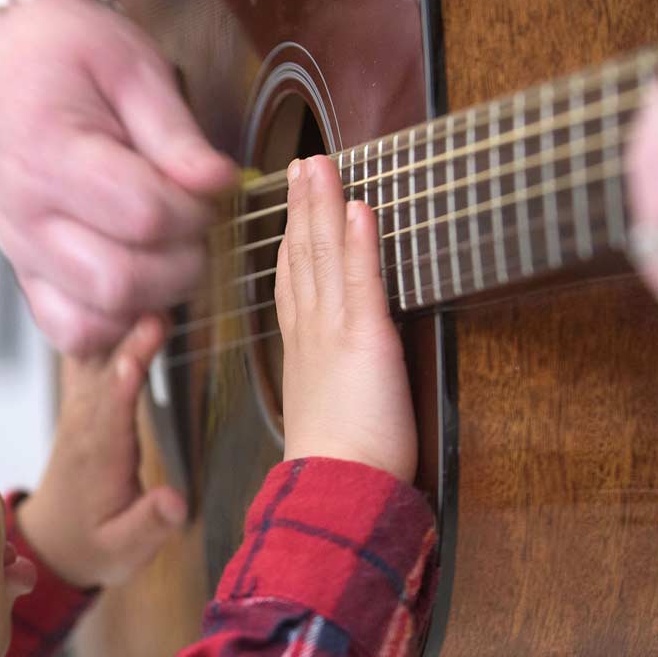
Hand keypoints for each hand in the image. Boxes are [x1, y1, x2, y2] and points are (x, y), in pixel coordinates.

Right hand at [0, 0, 236, 355]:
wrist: (10, 61)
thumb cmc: (69, 58)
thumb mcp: (133, 67)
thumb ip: (177, 134)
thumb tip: (218, 185)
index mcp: (48, 156)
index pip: (144, 217)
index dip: (196, 213)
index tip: (209, 191)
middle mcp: (25, 217)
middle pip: (120, 282)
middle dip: (182, 264)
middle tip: (196, 226)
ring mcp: (21, 254)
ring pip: (95, 323)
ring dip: (151, 301)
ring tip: (168, 255)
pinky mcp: (27, 276)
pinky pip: (71, 334)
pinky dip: (115, 326)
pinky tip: (141, 290)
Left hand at [16, 315, 186, 587]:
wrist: (53, 538)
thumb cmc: (95, 544)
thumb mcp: (123, 550)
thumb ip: (149, 525)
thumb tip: (176, 504)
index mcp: (99, 459)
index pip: (111, 415)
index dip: (124, 383)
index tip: (139, 353)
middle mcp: (84, 426)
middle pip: (104, 376)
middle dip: (127, 343)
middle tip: (156, 310)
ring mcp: (79, 409)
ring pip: (94, 358)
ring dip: (116, 325)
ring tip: (145, 290)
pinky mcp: (81, 400)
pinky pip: (87, 355)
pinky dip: (101, 325)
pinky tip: (118, 294)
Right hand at [275, 156, 416, 482]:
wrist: (336, 491)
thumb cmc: (339, 469)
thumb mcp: (327, 421)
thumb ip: (330, 393)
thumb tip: (336, 390)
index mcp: (304, 354)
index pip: (294, 287)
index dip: (292, 244)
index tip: (291, 214)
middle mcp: (312, 335)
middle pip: (303, 258)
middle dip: (302, 208)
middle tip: (302, 165)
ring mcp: (335, 333)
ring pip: (324, 257)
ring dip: (323, 207)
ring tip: (321, 165)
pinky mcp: (365, 340)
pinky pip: (359, 280)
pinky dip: (357, 241)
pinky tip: (357, 207)